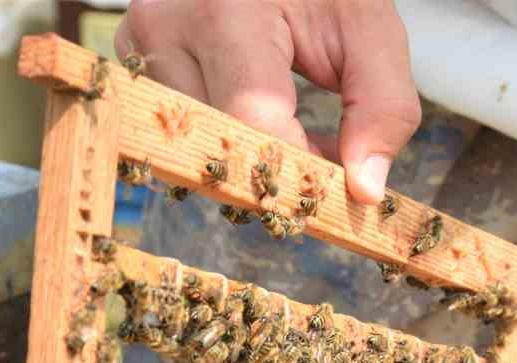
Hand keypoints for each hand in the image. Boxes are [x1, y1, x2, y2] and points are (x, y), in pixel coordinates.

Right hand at [115, 0, 420, 203]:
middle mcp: (166, 26)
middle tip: (330, 156)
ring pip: (202, 145)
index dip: (302, 170)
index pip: (255, 124)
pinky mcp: (135, 58)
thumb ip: (382, 107)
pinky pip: (184, 129)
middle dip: (282, 169)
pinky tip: (262, 115)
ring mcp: (140, 43)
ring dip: (255, 157)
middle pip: (223, 143)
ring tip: (300, 128)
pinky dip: (229, 138)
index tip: (342, 186)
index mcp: (226, 11)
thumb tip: (364, 191)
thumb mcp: (368, 29)